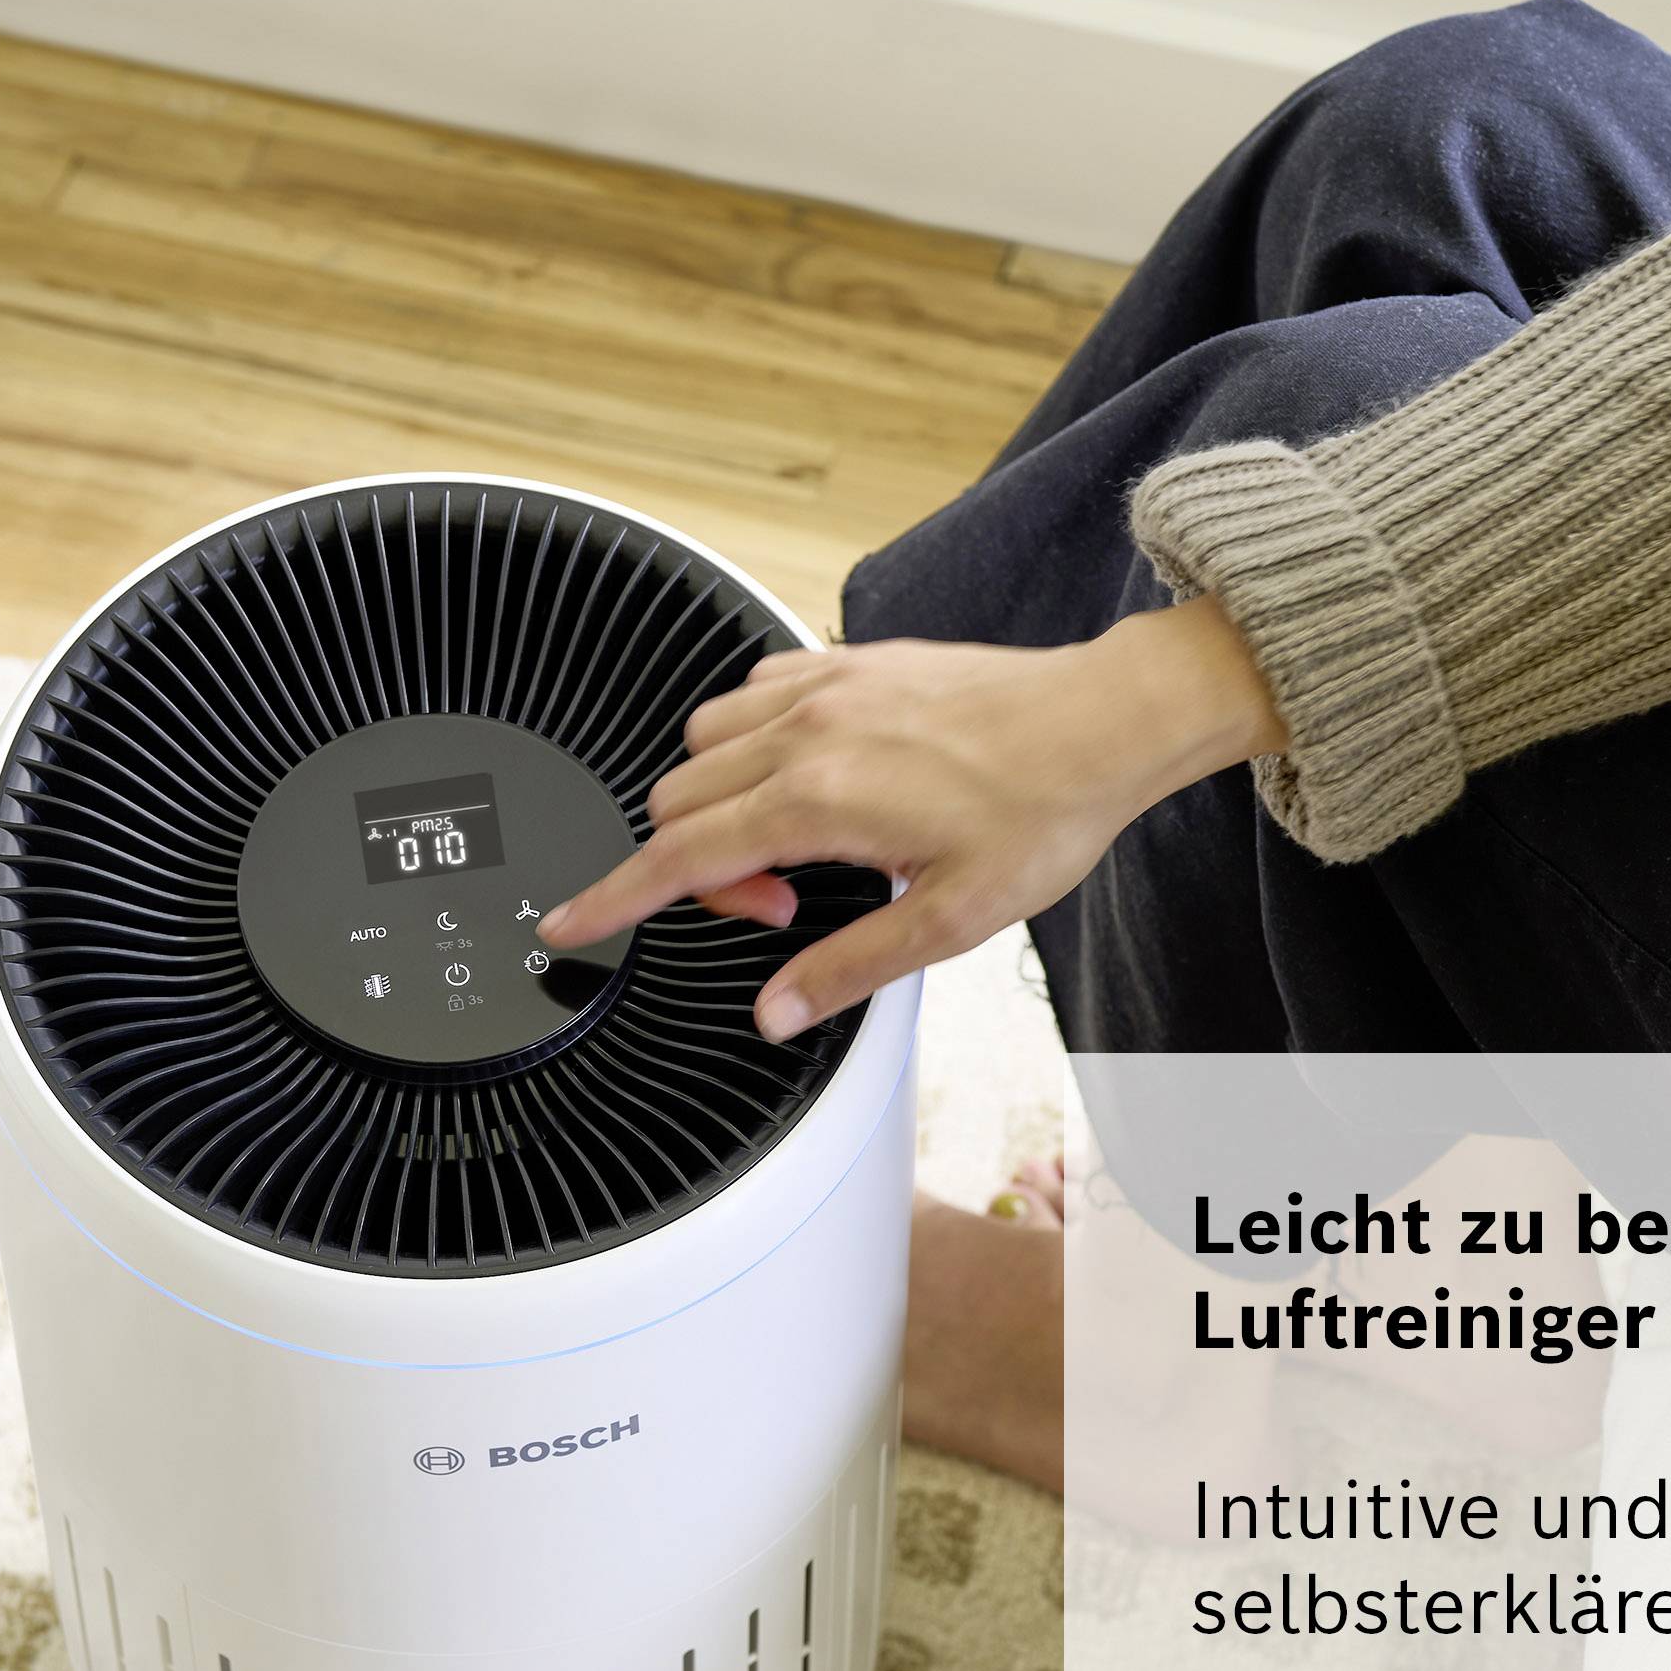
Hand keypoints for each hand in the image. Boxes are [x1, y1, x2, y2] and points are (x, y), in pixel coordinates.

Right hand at [536, 597, 1284, 1038]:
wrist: (1101, 722)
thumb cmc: (1041, 812)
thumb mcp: (949, 921)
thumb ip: (847, 968)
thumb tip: (776, 1013)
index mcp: (819, 800)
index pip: (679, 858)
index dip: (613, 898)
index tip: (570, 922)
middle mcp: (806, 730)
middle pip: (678, 802)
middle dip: (703, 867)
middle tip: (789, 904)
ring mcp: (825, 684)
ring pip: (703, 740)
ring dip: (721, 799)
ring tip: (803, 844)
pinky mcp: (850, 658)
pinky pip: (753, 689)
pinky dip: (751, 739)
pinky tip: (811, 773)